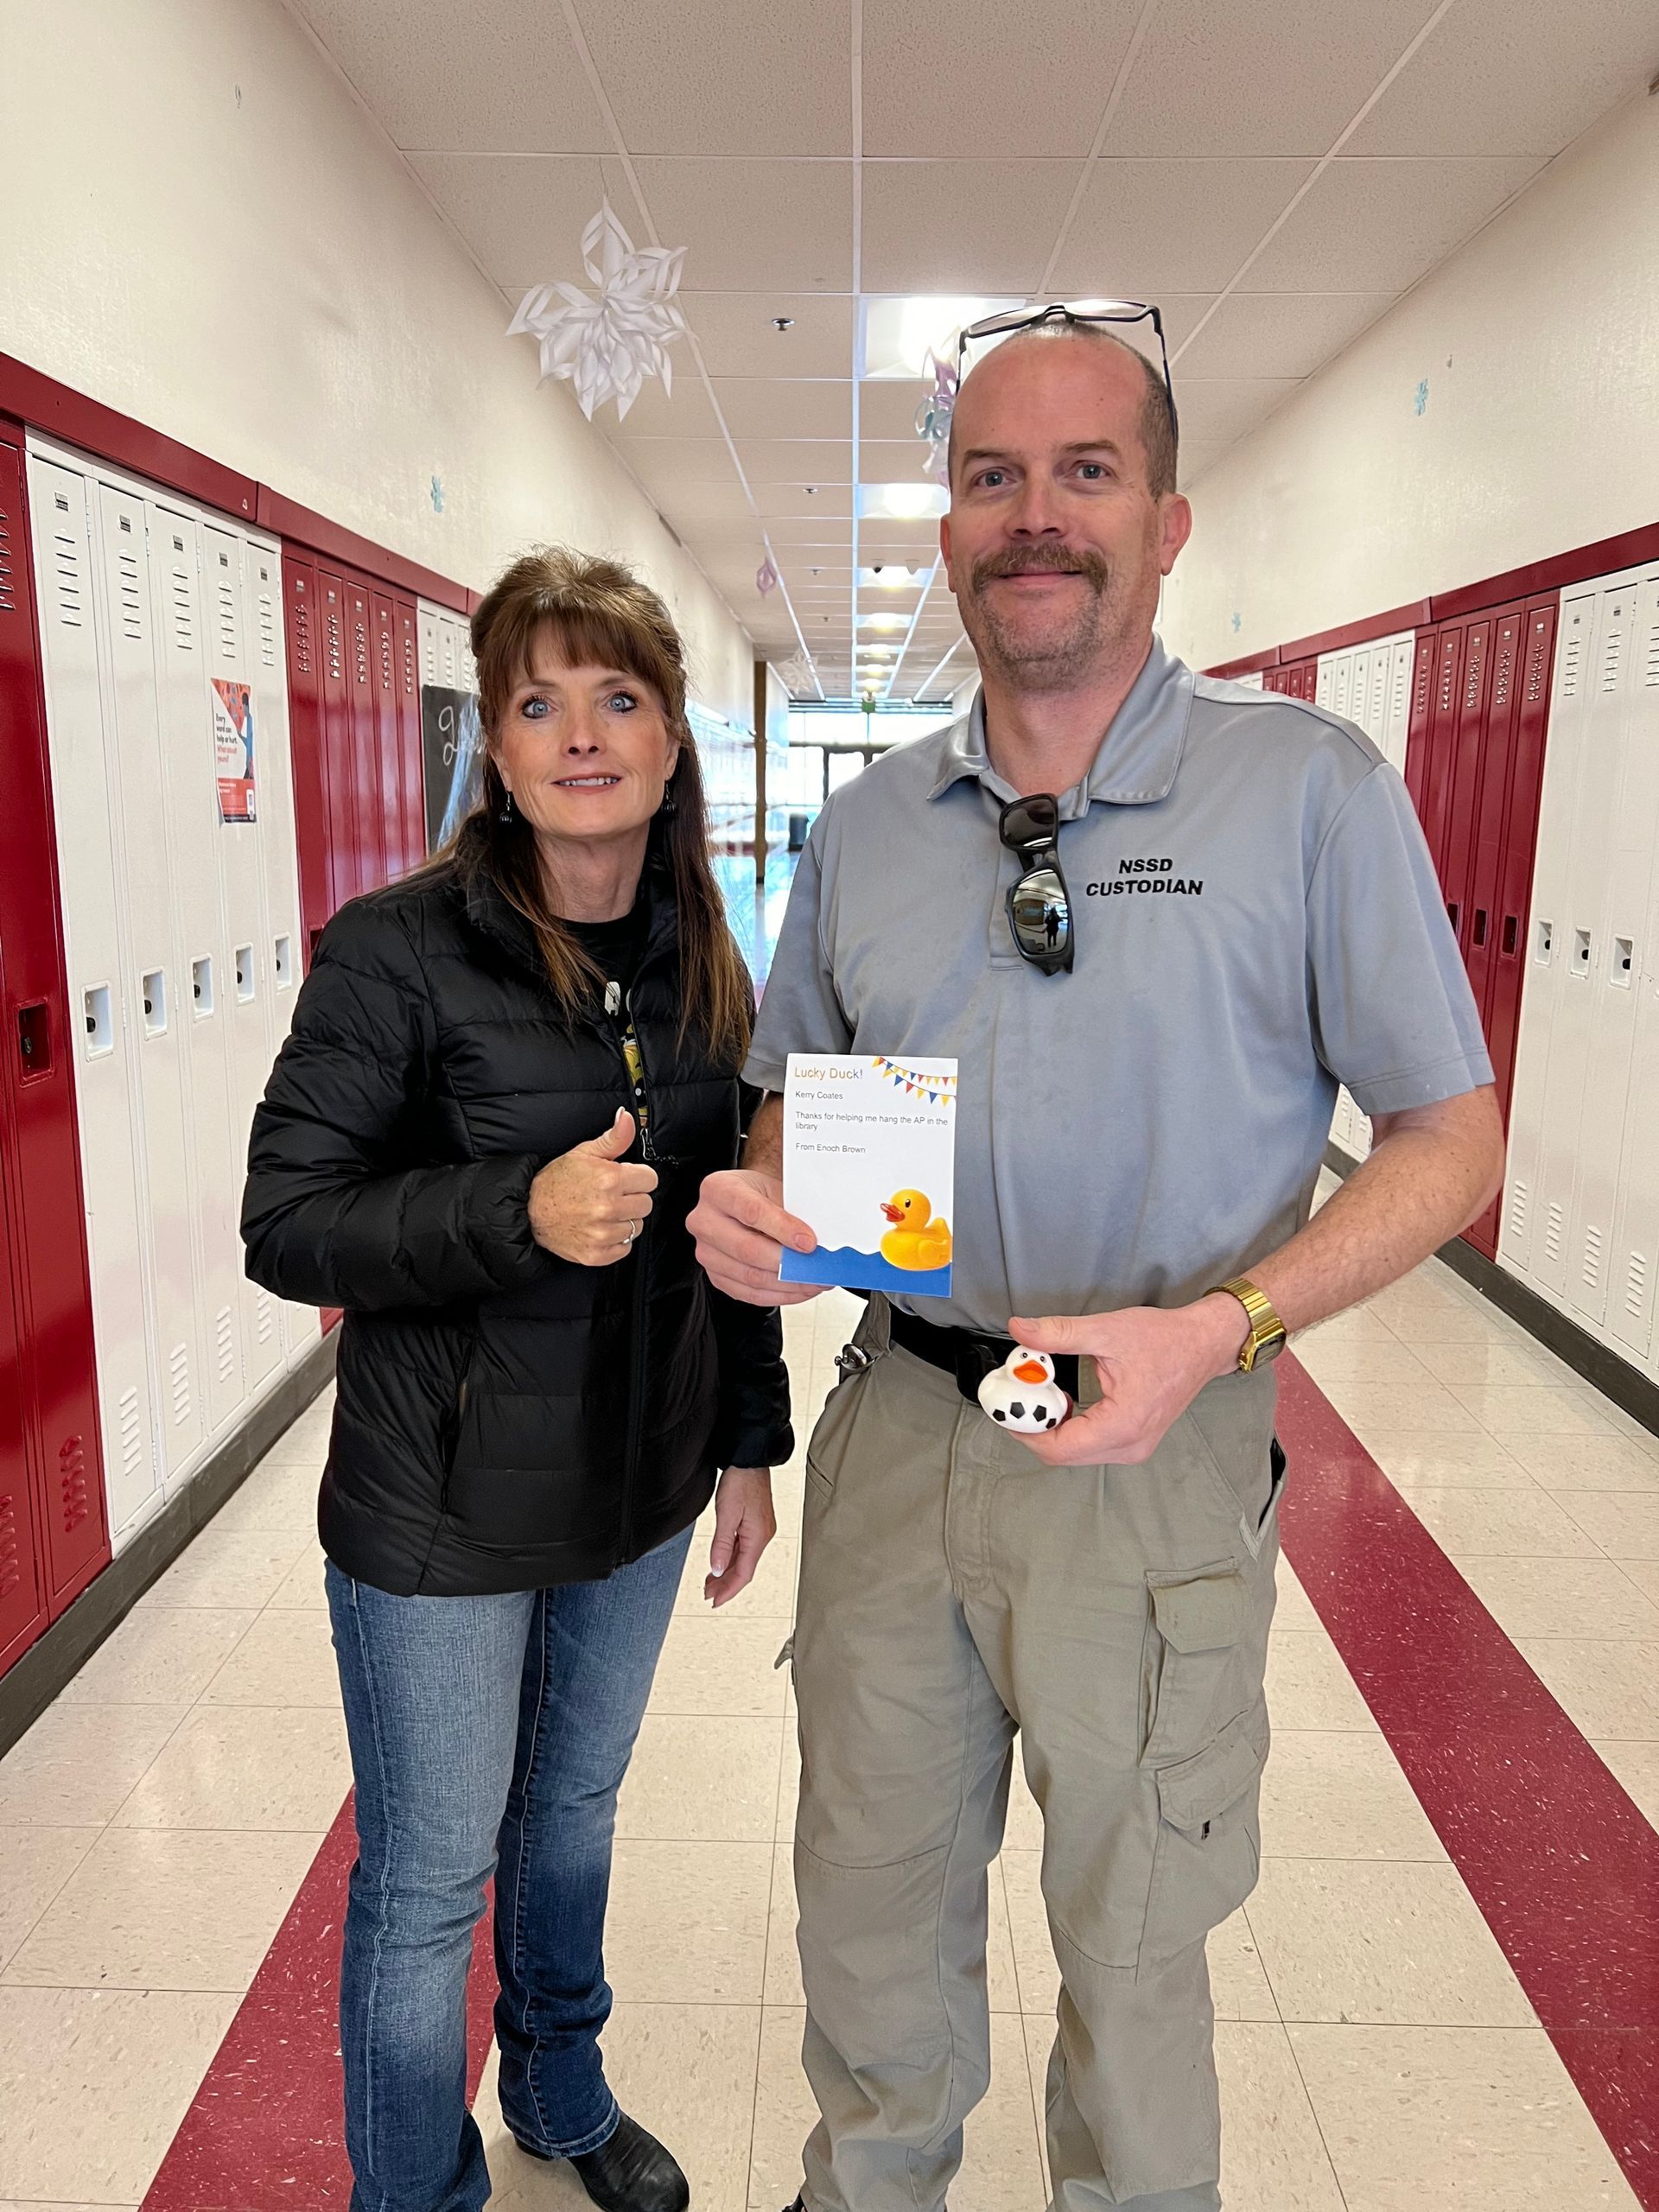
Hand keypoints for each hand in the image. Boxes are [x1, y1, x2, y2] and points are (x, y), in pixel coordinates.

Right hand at [528, 1109, 657, 1266]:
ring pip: (637, 1227)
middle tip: (612, 1196)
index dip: (638, 1177)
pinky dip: (616, 1240)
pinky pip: (625, 1247)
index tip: (624, 1179)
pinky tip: (600, 1229)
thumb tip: (628, 1118)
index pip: (650, 1180)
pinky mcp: (597, 1254)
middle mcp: (608, 1207)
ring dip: (624, 1220)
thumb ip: (614, 1138)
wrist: (530, 1211)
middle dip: (632, 1198)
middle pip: (646, 1204)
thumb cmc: (557, 1181)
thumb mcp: (584, 1153)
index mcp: (609, 1179)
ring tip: (604, 1213)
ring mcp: (602, 1233)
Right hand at [687, 1167, 824, 1306]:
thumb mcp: (775, 1189)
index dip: (784, 1229)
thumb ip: (792, 1213)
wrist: (744, 1202)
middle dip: (787, 1263)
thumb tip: (816, 1243)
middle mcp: (704, 1221)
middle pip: (747, 1249)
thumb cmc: (759, 1194)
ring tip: (814, 1280)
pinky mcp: (715, 1276)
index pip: (752, 1211)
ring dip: (789, 1283)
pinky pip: (750, 1294)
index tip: (809, 1243)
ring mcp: (706, 1252)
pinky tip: (799, 1288)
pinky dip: (780, 1294)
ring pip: (750, 1277)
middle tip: (816, 1267)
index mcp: (718, 1190)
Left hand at [704, 1467, 776, 1606]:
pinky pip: (743, 1548)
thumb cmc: (741, 1481)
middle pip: (743, 1570)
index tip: (715, 1602)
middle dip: (725, 1585)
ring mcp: (760, 1530)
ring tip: (710, 1584)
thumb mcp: (726, 1514)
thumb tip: (717, 1570)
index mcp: (758, 1537)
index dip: (728, 1590)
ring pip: (742, 1559)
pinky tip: (721, 1563)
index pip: (743, 1574)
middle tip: (707, 1596)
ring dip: (726, 1573)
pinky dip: (730, 1559)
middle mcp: (763, 1536)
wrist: (750, 1458)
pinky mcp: (756, 1523)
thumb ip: (722, 1544)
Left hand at [1005, 1296, 1249, 1466]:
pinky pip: (1090, 1446)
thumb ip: (1059, 1333)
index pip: (1059, 1447)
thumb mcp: (1106, 1330)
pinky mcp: (1134, 1442)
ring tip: (1041, 1394)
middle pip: (1063, 1455)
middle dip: (1035, 1428)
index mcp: (1123, 1424)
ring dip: (1051, 1429)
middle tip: (1019, 1396)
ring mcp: (1134, 1448)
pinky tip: (1063, 1401)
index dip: (1026, 1431)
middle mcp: (1130, 1445)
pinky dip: (1069, 1428)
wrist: (1203, 1345)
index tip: (1007, 1407)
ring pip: (1075, 1453)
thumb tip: (1019, 1330)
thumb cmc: (1163, 1338)